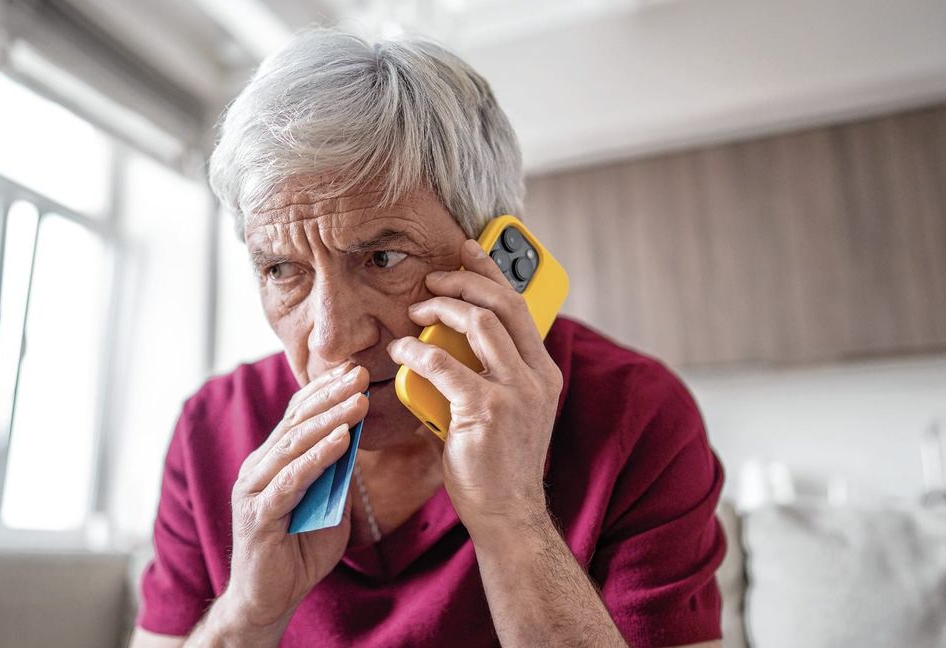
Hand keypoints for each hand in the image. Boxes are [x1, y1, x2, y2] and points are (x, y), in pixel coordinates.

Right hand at [223, 362, 368, 630]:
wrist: (269, 599)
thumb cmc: (298, 552)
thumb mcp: (328, 505)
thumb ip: (336, 475)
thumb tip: (356, 439)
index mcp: (271, 461)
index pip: (298, 415)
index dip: (325, 389)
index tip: (354, 369)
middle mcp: (258, 468)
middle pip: (296, 421)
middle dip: (330, 394)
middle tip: (360, 372)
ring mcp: (255, 490)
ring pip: (295, 444)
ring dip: (330, 420)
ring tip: (359, 401)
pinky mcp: (259, 515)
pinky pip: (292, 479)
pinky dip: (318, 457)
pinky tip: (342, 440)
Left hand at [387, 238, 562, 536]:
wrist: (508, 515)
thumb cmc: (498, 466)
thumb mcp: (506, 411)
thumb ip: (486, 375)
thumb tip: (447, 342)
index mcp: (544, 374)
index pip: (521, 307)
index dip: (493, 272)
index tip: (469, 250)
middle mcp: (537, 377)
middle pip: (503, 305)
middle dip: (464, 281)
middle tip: (432, 280)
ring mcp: (516, 393)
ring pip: (478, 325)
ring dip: (440, 310)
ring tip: (415, 312)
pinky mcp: (488, 411)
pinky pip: (444, 365)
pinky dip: (417, 351)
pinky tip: (400, 351)